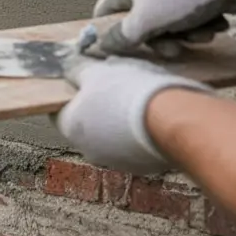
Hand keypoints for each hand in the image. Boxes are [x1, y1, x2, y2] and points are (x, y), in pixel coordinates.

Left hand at [54, 55, 211, 173]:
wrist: (176, 120)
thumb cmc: (128, 92)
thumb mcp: (97, 70)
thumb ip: (77, 70)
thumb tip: (68, 69)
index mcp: (69, 128)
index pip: (60, 107)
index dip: (73, 89)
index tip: (87, 77)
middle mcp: (88, 150)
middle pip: (88, 121)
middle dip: (101, 102)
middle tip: (119, 82)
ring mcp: (118, 161)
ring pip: (115, 134)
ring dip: (124, 117)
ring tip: (143, 95)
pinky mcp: (146, 166)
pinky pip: (140, 143)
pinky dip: (145, 130)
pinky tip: (159, 113)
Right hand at [95, 0, 235, 55]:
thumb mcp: (146, 21)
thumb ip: (122, 36)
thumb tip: (101, 45)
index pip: (104, 15)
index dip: (111, 35)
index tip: (128, 51)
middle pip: (141, 24)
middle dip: (163, 39)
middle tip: (178, 48)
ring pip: (170, 23)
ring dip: (188, 33)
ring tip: (207, 31)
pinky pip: (191, 15)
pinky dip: (203, 22)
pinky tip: (219, 20)